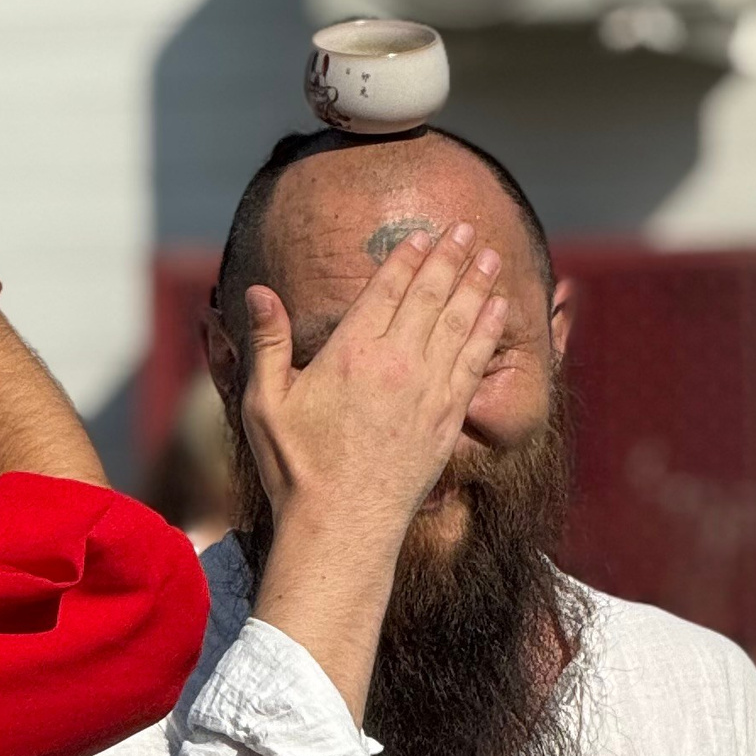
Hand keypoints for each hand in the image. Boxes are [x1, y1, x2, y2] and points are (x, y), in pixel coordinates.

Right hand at [237, 223, 507, 551]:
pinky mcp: (448, 418)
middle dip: (451, 256)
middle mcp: (396, 362)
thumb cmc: (296, 469)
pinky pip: (475, 361)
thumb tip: (257, 291)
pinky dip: (489, 329)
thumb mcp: (264, 404)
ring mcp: (428, 390)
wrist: (342, 527)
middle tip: (466, 227)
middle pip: (431, 294)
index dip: (407, 258)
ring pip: (461, 321)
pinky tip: (498, 308)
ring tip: (490, 254)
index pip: (387, 289)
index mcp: (351, 352)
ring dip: (477, 282)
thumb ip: (266, 343)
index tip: (422, 236)